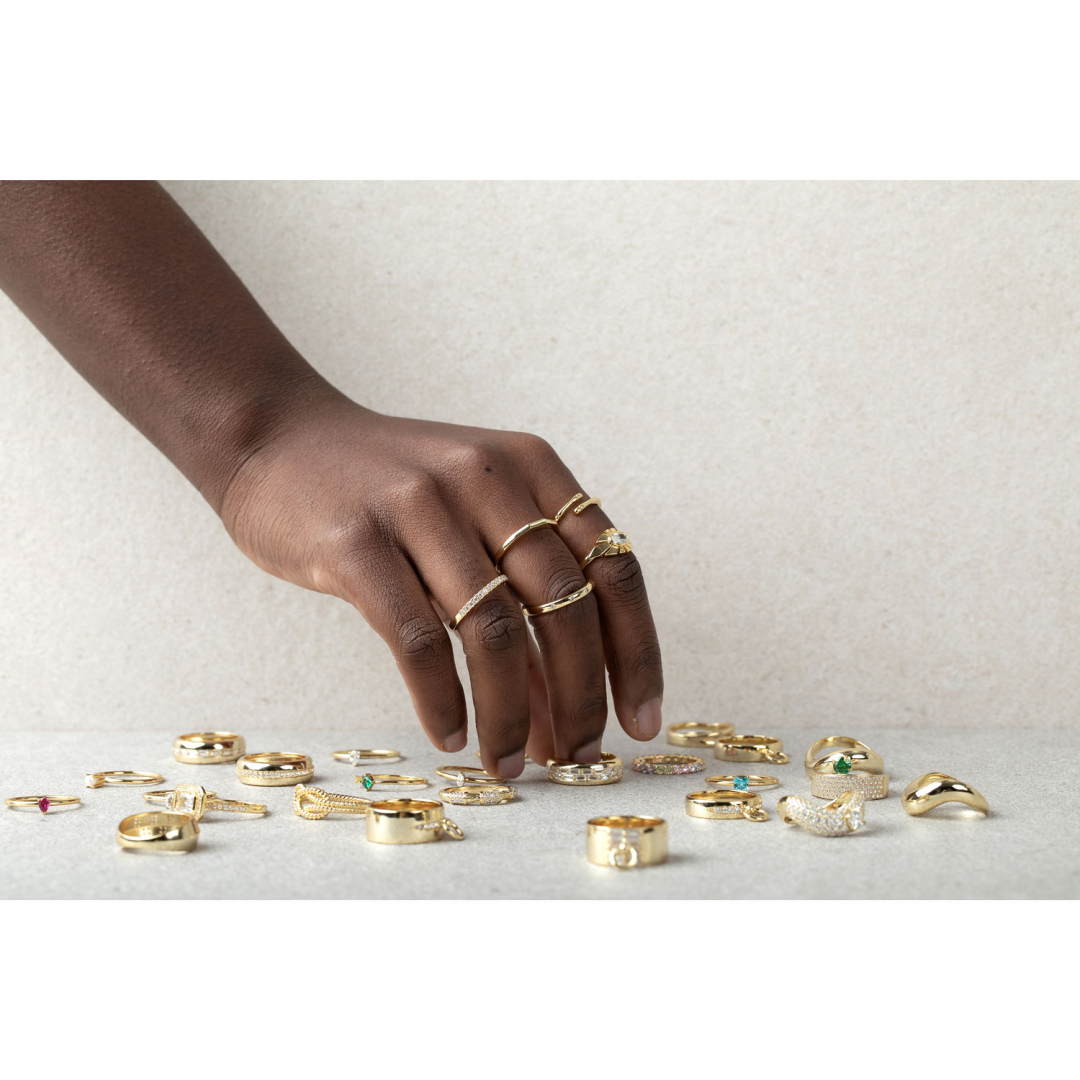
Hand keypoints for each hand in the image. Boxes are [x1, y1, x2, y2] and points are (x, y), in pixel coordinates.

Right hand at [219, 395, 663, 776]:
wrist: (278, 439)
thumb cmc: (388, 493)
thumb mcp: (471, 519)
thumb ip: (520, 600)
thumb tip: (564, 713)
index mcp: (532, 468)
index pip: (614, 567)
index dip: (637, 653)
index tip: (641, 723)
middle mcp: (486, 476)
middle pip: (565, 603)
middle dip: (582, 694)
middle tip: (579, 756)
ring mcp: (420, 504)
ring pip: (495, 630)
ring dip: (511, 712)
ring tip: (510, 763)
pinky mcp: (355, 541)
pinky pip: (416, 639)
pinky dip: (441, 700)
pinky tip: (450, 735)